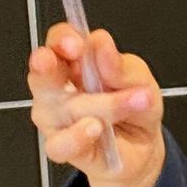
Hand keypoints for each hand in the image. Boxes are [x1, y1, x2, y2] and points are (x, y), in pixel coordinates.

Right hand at [27, 23, 165, 186]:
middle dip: (48, 62)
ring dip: (98, 104)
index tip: (77, 44)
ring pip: (62, 108)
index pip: (58, 42)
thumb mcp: (140, 81)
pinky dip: (77, 135)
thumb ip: (121, 66)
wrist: (144, 148)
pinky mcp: (62, 147)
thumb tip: (102, 44)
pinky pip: (59, 143)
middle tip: (71, 55)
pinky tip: (95, 128)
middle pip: (41, 71)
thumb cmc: (135, 108)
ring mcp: (56, 119)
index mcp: (75, 63)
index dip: (63, 39)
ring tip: (124, 103)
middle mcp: (58, 89)